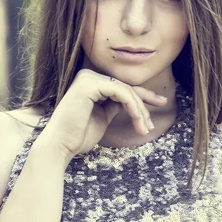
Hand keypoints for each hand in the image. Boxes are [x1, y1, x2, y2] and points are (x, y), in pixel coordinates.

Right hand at [36, 68, 168, 161]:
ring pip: (126, 90)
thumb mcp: (102, 117)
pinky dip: (133, 107)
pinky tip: (138, 121)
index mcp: (90, 82)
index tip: (160, 103)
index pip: (121, 87)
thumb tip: (133, 102)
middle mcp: (88, 76)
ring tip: (144, 128)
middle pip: (126, 87)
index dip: (143, 96)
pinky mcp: (89, 84)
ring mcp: (87, 78)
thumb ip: (114, 105)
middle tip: (152, 124)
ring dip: (139, 110)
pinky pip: (121, 92)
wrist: (61, 145)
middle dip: (144, 105)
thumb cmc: (78, 135)